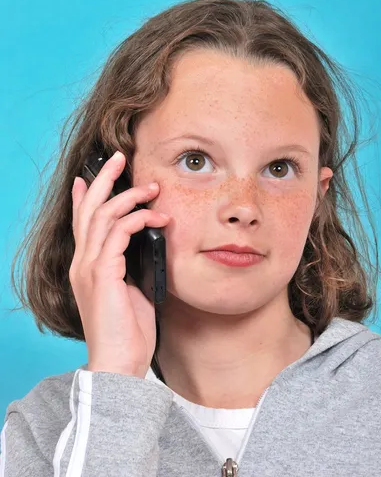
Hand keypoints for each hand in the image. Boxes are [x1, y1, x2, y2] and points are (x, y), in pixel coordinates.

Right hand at [70, 150, 169, 376]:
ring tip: (153, 188)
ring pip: (103, 215)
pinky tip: (157, 218)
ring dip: (130, 196)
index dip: (83, 197)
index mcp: (88, 267)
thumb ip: (131, 266)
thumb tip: (148, 245)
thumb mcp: (131, 291)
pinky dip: (138, 219)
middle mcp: (83, 263)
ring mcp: (90, 267)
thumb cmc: (128, 331)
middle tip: (119, 158)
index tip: (86, 177)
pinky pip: (118, 233)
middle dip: (103, 179)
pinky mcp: (103, 273)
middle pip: (88, 209)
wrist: (119, 364)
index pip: (82, 223)